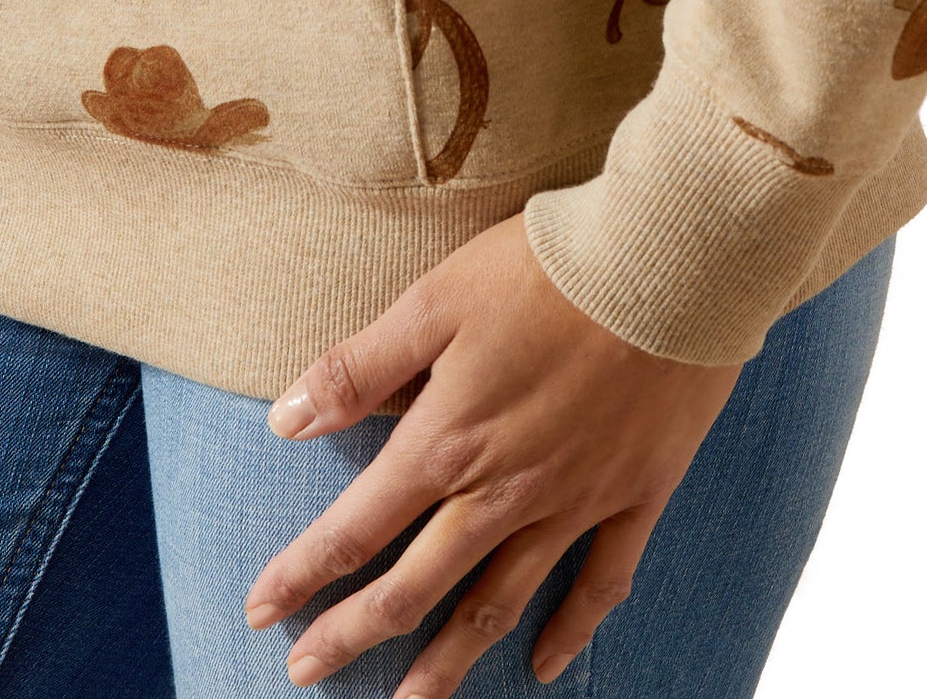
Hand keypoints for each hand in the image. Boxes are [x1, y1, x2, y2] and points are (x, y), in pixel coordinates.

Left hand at [245, 213, 741, 696]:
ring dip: (447, 660)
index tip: (260, 611)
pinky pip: (600, 584)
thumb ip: (360, 369)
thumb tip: (285, 421)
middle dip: (353, 633)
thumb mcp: (434, 302)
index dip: (301, 574)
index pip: (355, 529)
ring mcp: (574, 502)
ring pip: (497, 602)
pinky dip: (570, 632)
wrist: (666, 267)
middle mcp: (503, 491)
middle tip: (306, 671)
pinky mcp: (635, 495)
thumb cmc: (543, 272)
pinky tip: (545, 666)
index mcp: (446, 441)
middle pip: (414, 585)